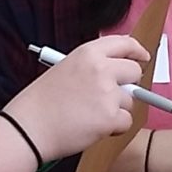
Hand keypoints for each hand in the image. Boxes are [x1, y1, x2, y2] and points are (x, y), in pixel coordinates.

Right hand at [11, 35, 149, 159]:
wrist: (29, 127)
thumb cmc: (41, 102)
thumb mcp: (64, 68)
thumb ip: (92, 66)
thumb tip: (118, 72)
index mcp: (88, 53)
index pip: (124, 43)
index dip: (137, 51)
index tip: (142, 57)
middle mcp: (101, 69)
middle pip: (134, 72)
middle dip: (128, 85)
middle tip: (110, 96)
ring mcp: (107, 93)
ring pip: (129, 101)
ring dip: (115, 110)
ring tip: (89, 114)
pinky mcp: (110, 117)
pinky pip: (125, 122)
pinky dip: (113, 128)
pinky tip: (92, 127)